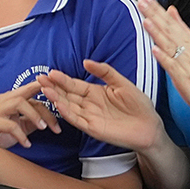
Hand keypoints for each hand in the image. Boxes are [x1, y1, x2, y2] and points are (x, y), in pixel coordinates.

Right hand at [0, 76, 59, 148]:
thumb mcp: (20, 126)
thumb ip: (32, 120)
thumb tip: (50, 119)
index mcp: (11, 98)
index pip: (32, 89)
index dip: (47, 91)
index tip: (62, 97)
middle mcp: (3, 100)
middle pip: (27, 93)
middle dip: (45, 102)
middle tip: (58, 115)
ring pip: (18, 103)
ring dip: (34, 115)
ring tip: (43, 128)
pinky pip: (9, 125)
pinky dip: (21, 135)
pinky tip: (27, 144)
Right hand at [39, 60, 162, 153]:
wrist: (150, 126)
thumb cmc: (139, 105)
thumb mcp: (122, 83)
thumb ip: (104, 72)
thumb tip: (85, 61)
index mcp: (94, 92)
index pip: (73, 84)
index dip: (61, 79)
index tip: (49, 72)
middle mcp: (88, 104)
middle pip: (67, 94)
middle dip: (53, 87)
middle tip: (39, 79)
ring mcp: (89, 116)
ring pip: (68, 106)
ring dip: (56, 99)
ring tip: (45, 90)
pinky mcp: (92, 128)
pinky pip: (76, 119)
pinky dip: (67, 112)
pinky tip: (59, 104)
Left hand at [136, 0, 189, 120]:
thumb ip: (182, 30)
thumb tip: (171, 10)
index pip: (172, 23)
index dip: (158, 10)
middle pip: (170, 30)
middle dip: (155, 14)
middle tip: (142, 0)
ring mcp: (188, 64)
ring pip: (171, 46)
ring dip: (158, 32)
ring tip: (146, 19)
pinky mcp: (186, 79)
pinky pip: (174, 68)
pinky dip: (164, 58)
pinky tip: (155, 49)